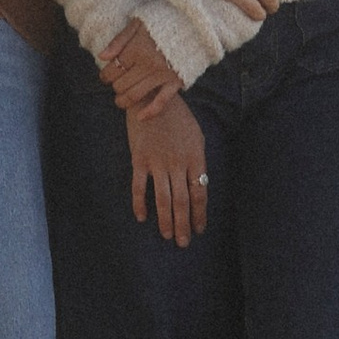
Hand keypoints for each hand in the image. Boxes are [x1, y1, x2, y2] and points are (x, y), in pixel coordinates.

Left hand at [98, 20, 179, 114]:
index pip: (112, 70)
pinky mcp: (176, 82)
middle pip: (122, 85)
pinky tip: (140, 117)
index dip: (105, 75)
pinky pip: (161, 102)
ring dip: (124, 101)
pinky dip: (150, 112)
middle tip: (115, 85)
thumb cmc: (161, 21)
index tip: (105, 75)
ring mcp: (162, 75)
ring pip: (135, 96)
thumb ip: (118, 40)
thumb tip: (102, 57)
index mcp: (137, 49)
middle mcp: (148, 64)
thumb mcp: (137, 23)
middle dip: (114, 87)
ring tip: (120, 100)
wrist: (191, 23)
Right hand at [130, 91, 210, 246]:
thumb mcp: (196, 135)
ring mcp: (157, 162)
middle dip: (183, 225)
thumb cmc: (178, 116)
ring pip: (163, 199)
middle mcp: (177, 163)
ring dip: (165, 221)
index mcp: (195, 158)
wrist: (152, 96)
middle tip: (183, 242)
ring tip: (167, 236)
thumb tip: (199, 183)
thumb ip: (197, 160)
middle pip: (182, 202)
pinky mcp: (139, 159)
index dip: (199, 214)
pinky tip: (142, 217)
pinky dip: (139, 204)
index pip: (199, 193)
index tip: (199, 229)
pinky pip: (139, 187)